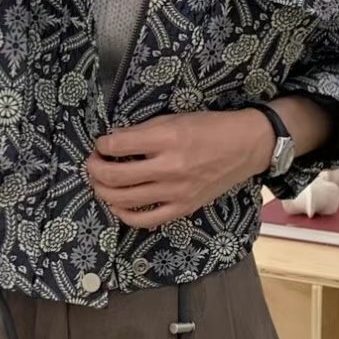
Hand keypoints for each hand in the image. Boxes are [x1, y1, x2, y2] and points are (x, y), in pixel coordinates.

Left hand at [85, 110, 275, 228]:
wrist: (245, 147)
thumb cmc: (210, 128)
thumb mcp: (175, 118)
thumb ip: (143, 131)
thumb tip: (112, 141)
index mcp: (167, 138)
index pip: (118, 145)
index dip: (102, 145)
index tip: (101, 144)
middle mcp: (169, 167)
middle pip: (115, 176)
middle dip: (95, 170)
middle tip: (92, 164)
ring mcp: (175, 192)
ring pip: (124, 199)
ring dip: (103, 191)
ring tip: (100, 183)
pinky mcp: (182, 208)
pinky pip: (145, 220)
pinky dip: (124, 214)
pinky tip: (118, 205)